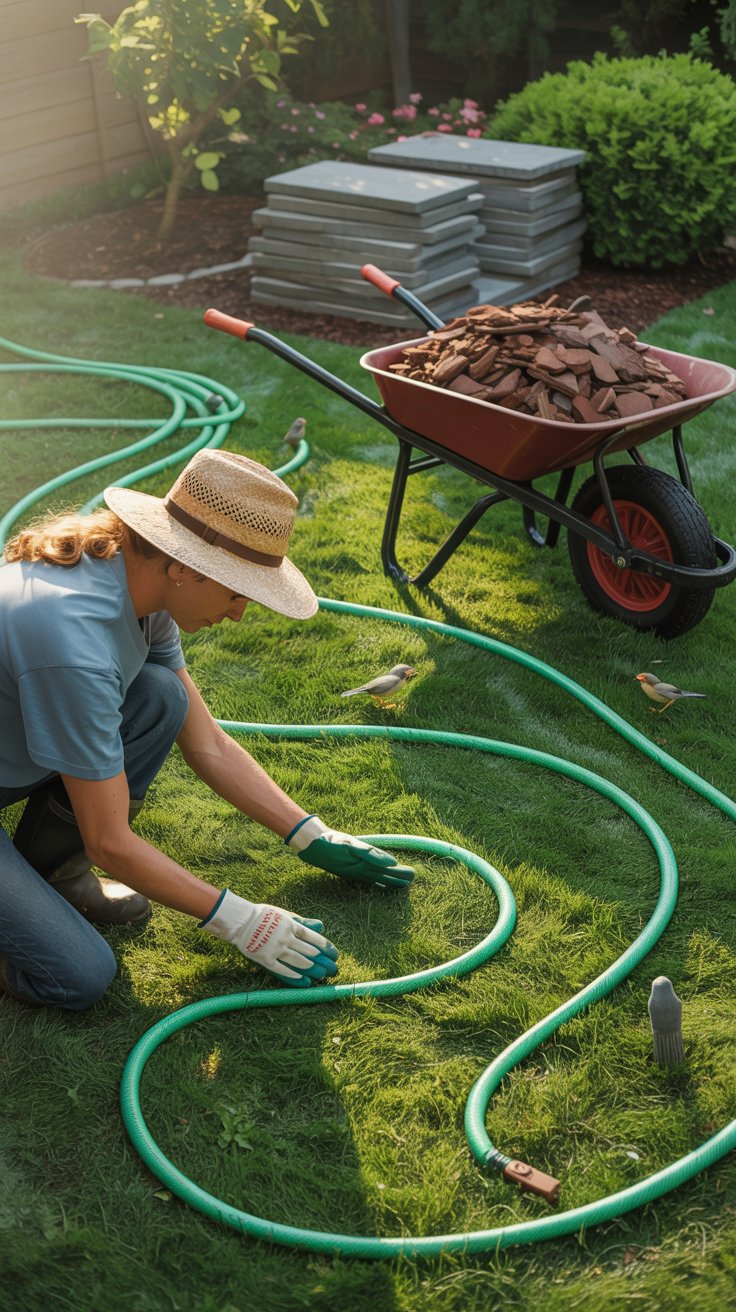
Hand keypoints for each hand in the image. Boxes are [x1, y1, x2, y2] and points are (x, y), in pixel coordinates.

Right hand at [200, 889, 337, 987]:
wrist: (240, 920)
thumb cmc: (264, 916)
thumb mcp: (285, 914)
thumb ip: (303, 922)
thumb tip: (322, 925)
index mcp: (291, 925)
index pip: (314, 938)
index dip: (326, 947)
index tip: (334, 954)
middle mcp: (285, 938)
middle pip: (309, 952)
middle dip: (323, 962)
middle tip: (332, 969)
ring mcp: (275, 949)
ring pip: (298, 962)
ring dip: (312, 970)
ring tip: (321, 976)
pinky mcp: (265, 959)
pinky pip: (281, 970)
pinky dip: (294, 976)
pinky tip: (304, 981)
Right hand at [286, 815, 413, 889]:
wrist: (313, 845)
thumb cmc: (331, 842)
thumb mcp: (351, 844)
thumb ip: (371, 853)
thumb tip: (391, 862)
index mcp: (364, 865)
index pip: (387, 871)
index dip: (400, 873)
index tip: (413, 875)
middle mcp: (360, 871)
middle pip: (383, 877)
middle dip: (397, 878)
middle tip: (412, 880)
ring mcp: (354, 872)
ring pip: (376, 879)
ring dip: (389, 882)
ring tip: (401, 884)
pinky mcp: (349, 871)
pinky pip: (367, 880)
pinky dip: (376, 883)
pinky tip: (379, 885)